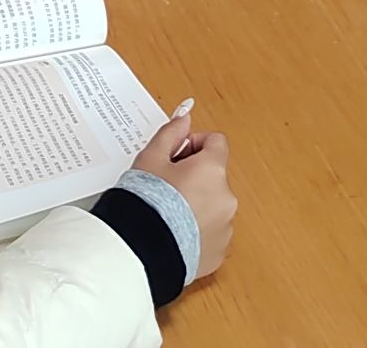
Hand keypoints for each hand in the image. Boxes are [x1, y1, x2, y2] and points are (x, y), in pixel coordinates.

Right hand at [130, 110, 234, 280]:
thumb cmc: (145, 202)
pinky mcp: (218, 251)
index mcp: (213, 170)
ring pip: (213, 205)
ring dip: (196, 204)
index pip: (216, 142)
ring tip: (167, 212)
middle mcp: (226, 198)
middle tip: (165, 186)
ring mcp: (225, 227)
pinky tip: (173, 232)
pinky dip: (196, 230)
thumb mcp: (151, 158)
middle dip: (193, 177)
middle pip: (214, 175)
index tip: (176, 157)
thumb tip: (185, 115)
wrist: (140, 250)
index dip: (194, 144)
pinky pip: (211, 232)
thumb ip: (171, 132)